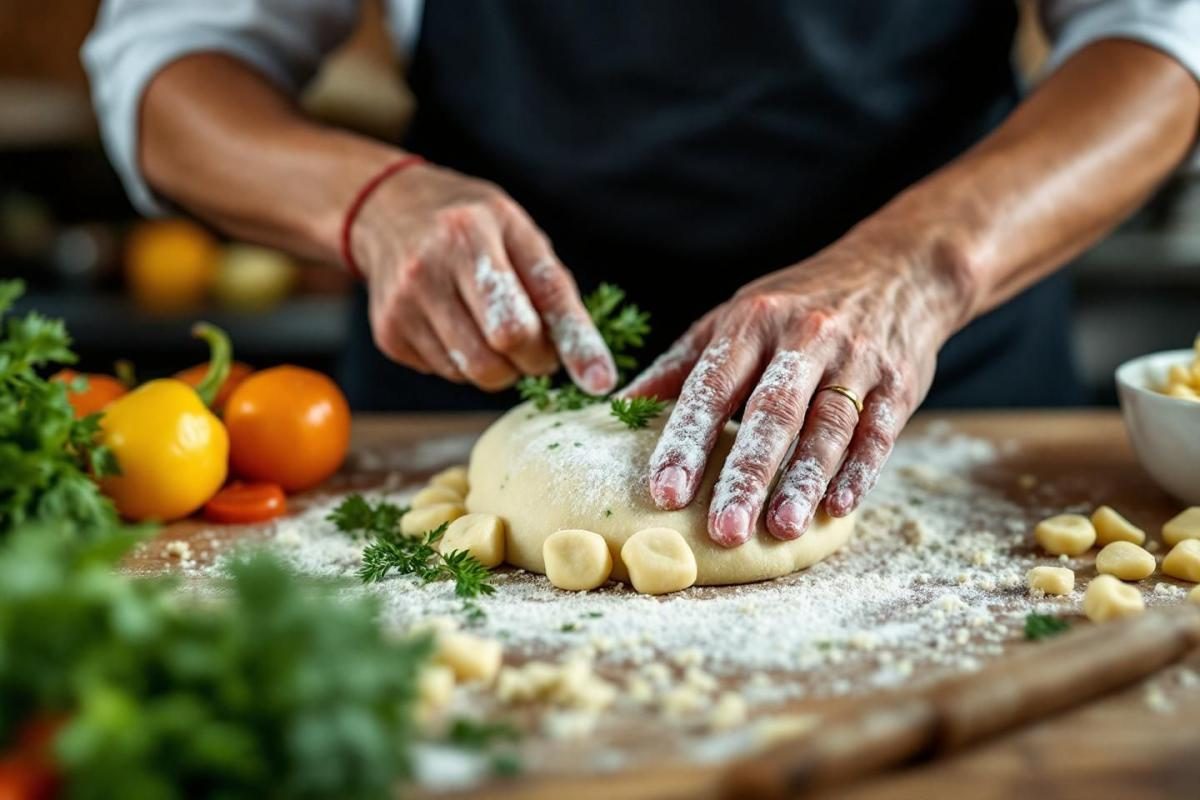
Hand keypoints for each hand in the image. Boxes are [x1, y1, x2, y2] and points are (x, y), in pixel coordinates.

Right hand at [350, 160, 617, 392]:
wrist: (390, 211)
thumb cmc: (473, 223)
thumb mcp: (521, 234)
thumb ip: (556, 293)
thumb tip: (592, 368)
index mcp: (467, 237)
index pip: (518, 321)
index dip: (565, 351)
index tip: (600, 381)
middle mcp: (426, 272)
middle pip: (496, 357)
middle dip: (531, 360)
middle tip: (536, 339)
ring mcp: (401, 307)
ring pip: (474, 374)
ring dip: (501, 365)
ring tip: (494, 324)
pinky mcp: (388, 335)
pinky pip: (448, 374)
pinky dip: (467, 360)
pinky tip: (460, 323)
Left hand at [623, 230, 971, 545]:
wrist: (898, 268)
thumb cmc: (799, 303)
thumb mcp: (737, 316)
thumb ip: (682, 364)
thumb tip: (619, 406)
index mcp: (753, 322)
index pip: (712, 387)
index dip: (686, 441)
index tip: (664, 491)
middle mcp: (805, 337)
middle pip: (771, 413)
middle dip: (745, 474)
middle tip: (723, 531)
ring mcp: (856, 360)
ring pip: (828, 426)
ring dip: (804, 480)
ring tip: (780, 529)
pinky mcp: (899, 383)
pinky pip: (878, 432)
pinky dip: (860, 471)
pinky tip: (838, 507)